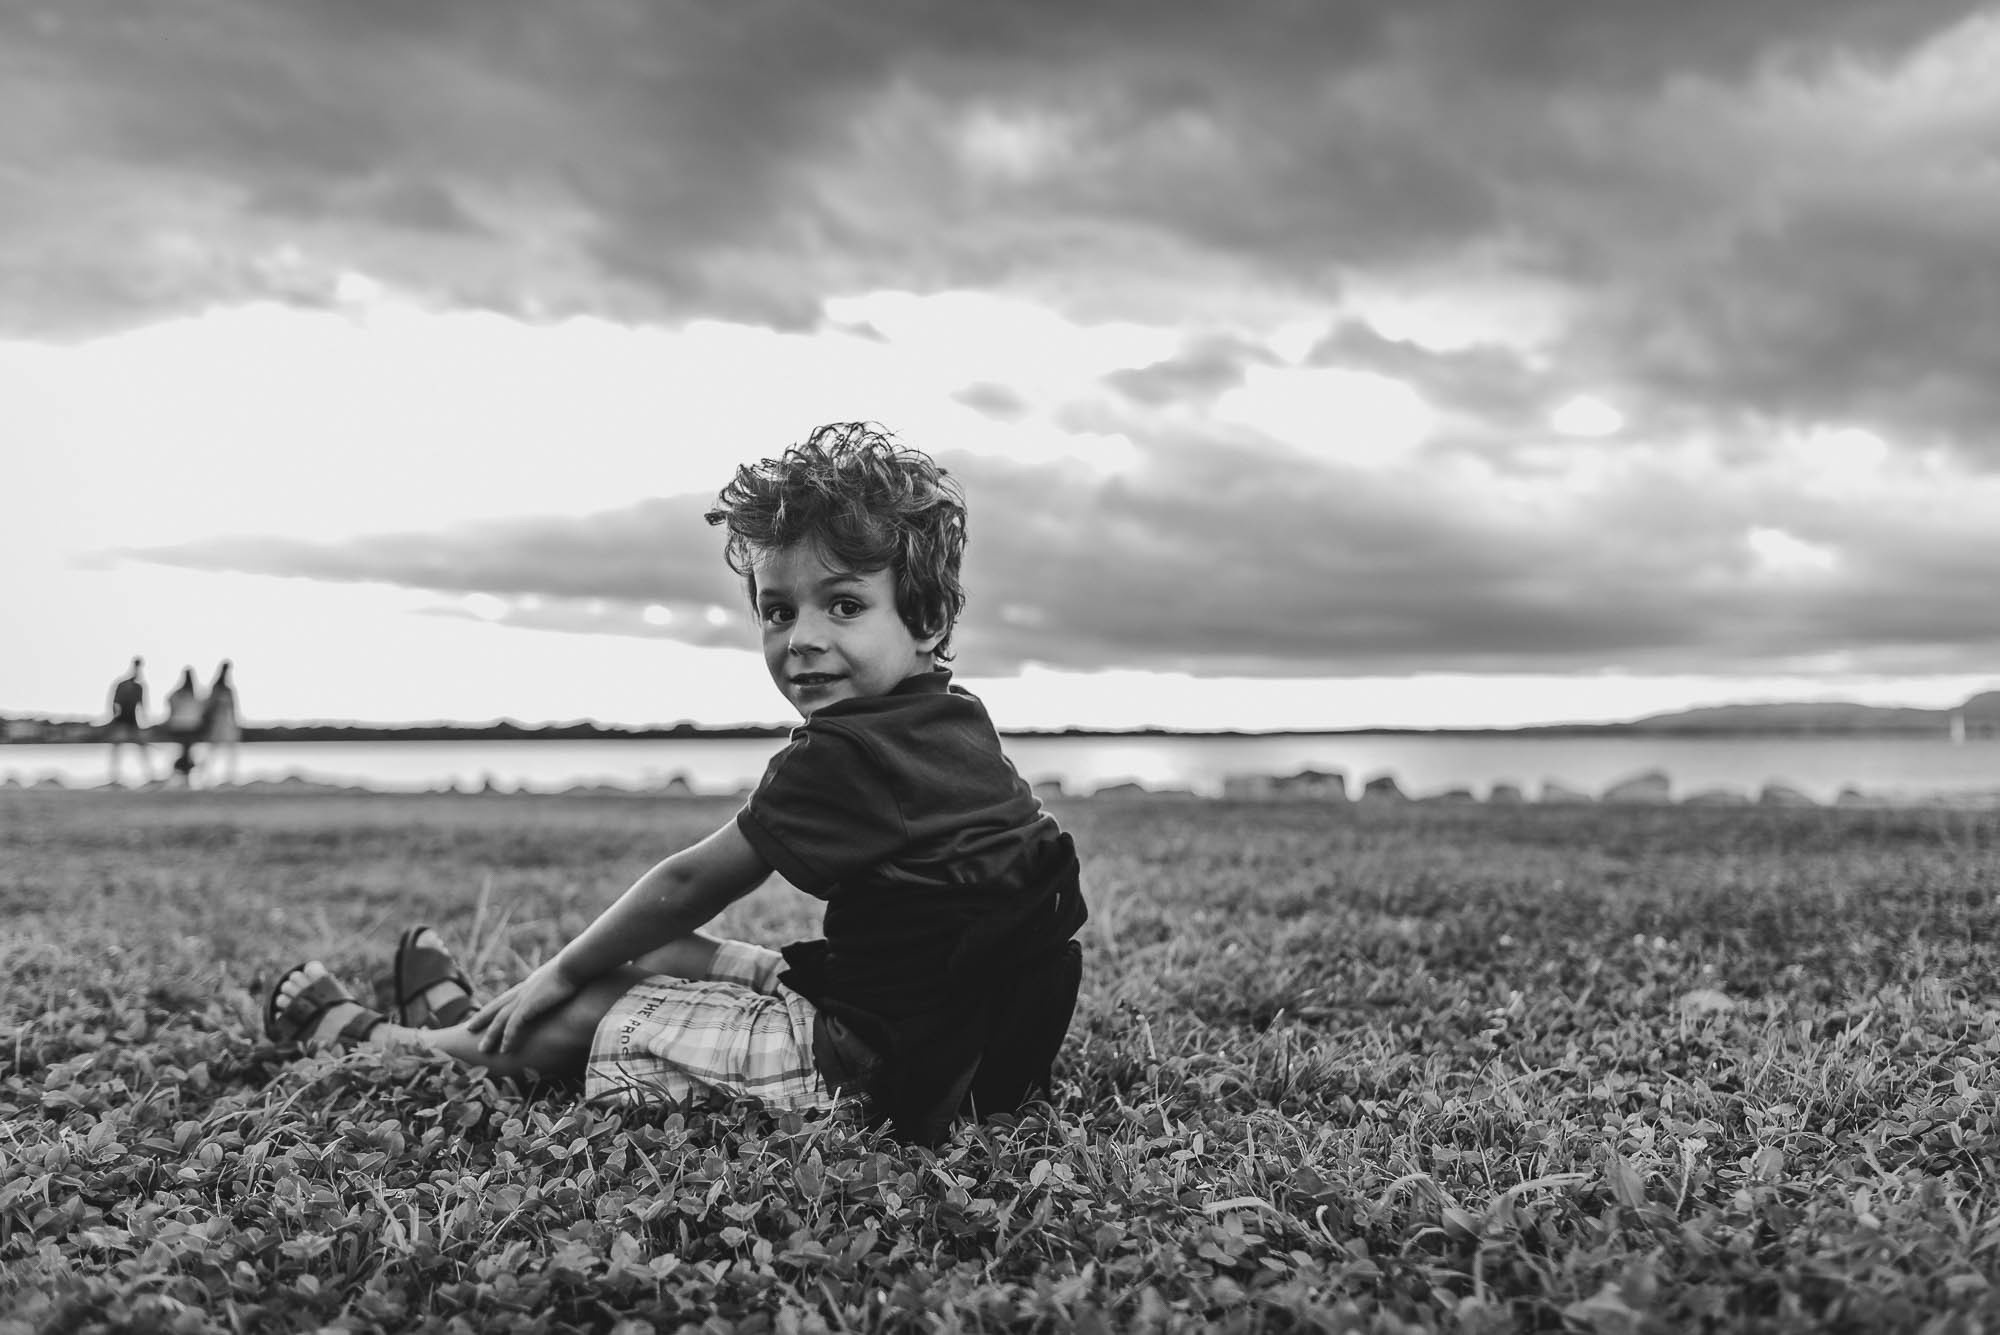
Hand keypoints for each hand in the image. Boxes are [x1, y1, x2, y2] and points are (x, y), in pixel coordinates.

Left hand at [465, 958, 581, 1053]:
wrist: (573, 965)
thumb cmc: (572, 970)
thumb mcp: (558, 979)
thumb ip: (554, 987)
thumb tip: (560, 990)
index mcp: (527, 985)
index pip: (504, 998)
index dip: (493, 1007)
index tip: (483, 1015)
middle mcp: (521, 991)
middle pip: (496, 1007)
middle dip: (482, 1018)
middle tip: (468, 1029)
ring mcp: (523, 998)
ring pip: (500, 1020)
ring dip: (490, 1035)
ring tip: (482, 1050)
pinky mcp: (528, 1006)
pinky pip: (513, 1026)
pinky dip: (507, 1038)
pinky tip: (504, 1050)